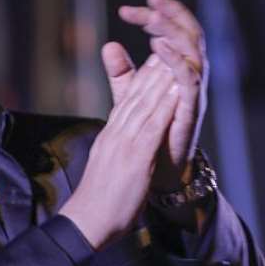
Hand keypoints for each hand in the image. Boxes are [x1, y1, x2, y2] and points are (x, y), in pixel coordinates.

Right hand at [59, 56, 178, 249]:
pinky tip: (176, 93)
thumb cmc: (99, 200)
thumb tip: (122, 137)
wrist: (88, 220)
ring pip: (145, 104)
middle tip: (168, 45)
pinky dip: (165, 107)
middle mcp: (116, 133)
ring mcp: (125, 143)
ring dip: (162, 79)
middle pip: (136, 95)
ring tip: (175, 58)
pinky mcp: (136, 156)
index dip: (143, 78)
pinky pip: (153, 126)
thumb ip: (116, 146)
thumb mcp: (106, 164)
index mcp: (110, 135)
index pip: (127, 100)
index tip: (156, 60)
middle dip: (153, 69)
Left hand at [103, 0, 207, 191]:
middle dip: (170, 13)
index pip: (171, 32)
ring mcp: (192, 92)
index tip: (127, 9)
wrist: (156, 173)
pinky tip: (157, 47)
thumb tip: (109, 45)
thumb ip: (122, 73)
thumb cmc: (149, 135)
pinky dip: (176, 60)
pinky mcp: (190, 110)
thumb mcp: (130, 98)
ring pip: (193, 50)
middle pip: (188, 33)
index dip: (153, 16)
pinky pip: (189, 79)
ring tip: (152, 18)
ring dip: (173, 31)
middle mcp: (189, 77)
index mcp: (175, 71)